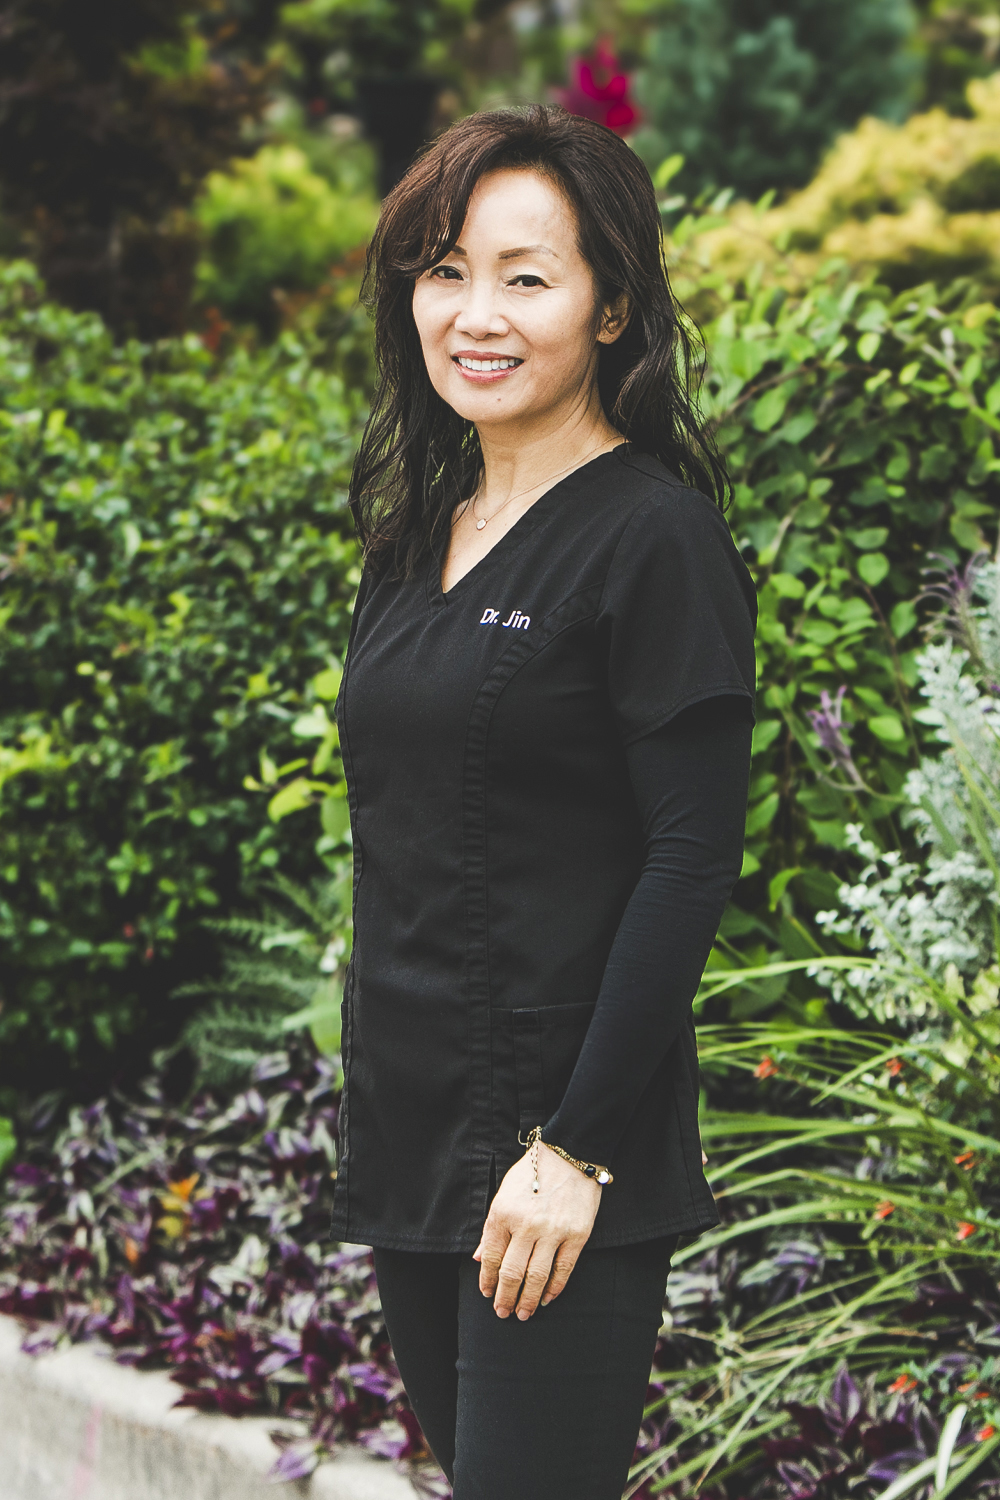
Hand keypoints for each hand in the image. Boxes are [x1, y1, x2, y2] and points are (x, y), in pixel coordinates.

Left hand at [472, 1142, 600, 1319]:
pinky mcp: (577, 1234)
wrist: (570, 1154)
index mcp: (503, 1213)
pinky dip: (555, 1288)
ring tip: (523, 1314)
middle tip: (503, 1313)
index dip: (487, 1280)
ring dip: (528, 1300)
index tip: (487, 1294)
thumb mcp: (504, 1194)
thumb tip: (479, 1258)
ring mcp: (553, 1231)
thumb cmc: (532, 1173)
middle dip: (505, 1297)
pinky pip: (564, 1269)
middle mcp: (526, 1224)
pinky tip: (547, 1298)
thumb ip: (492, 1228)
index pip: (491, 1257)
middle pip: (512, 1272)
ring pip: (537, 1276)